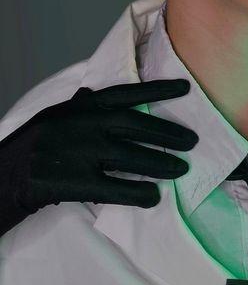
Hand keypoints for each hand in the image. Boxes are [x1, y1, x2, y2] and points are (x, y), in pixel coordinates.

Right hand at [0, 79, 198, 236]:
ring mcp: (83, 152)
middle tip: (192, 141)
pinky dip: (138, 192)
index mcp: (85, 105)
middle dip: (169, 133)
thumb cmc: (37, 141)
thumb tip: (93, 91)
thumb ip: (79, 104)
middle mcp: (87, 124)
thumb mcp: (58, 114)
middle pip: (139, 126)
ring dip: (161, 164)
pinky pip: (117, 187)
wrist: (8, 172)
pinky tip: (154, 196)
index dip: (159, 89)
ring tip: (181, 169)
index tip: (186, 88)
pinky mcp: (77, 181)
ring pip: (133, 157)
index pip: (129, 93)